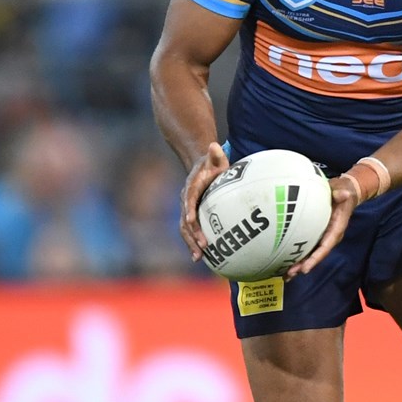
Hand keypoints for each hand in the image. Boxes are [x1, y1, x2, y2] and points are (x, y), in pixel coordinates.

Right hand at [179, 142, 230, 260]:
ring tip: (198, 257)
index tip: (190, 220)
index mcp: (191, 187)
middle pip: (185, 220)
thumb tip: (213, 144)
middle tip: (201, 246)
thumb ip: (215, 154)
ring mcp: (187, 209)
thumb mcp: (215, 158)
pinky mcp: (191, 216)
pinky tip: (202, 256)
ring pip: (185, 229)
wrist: (200, 167)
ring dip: (190, 243)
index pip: (188, 199)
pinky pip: (190, 231)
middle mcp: (186, 200)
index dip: (188, 209)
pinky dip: (193, 242)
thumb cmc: (212, 164)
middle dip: (191, 234)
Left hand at [284, 175, 359, 278]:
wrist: (345, 192)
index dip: (316, 258)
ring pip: (311, 255)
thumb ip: (341, 193)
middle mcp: (330, 237)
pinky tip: (285, 264)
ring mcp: (322, 237)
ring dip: (299, 265)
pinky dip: (297, 257)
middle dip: (304, 266)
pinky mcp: (316, 235)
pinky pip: (307, 248)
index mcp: (336, 229)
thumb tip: (343, 194)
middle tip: (289, 274)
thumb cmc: (343, 191)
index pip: (326, 246)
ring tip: (285, 275)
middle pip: (316, 255)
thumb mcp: (343, 190)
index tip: (305, 268)